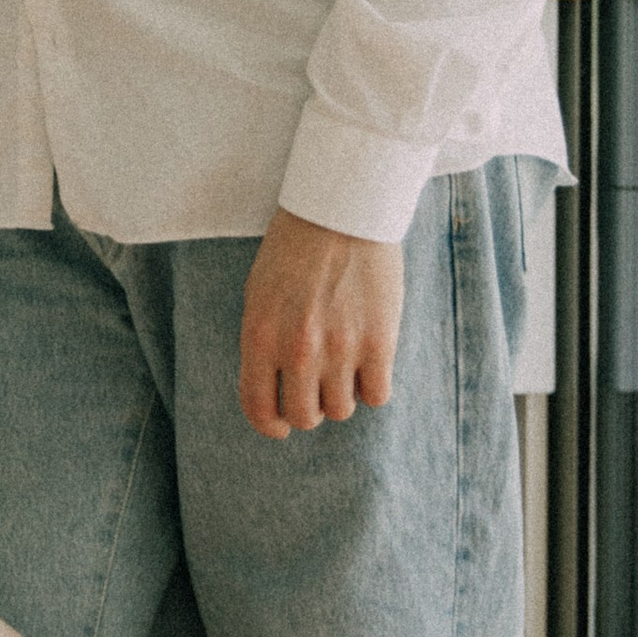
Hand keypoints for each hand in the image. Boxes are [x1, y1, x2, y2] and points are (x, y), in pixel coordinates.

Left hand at [239, 209, 403, 437]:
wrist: (340, 211)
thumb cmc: (294, 250)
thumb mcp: (260, 295)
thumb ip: (263, 343)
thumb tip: (274, 390)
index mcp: (260, 336)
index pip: (258, 408)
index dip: (270, 425)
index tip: (280, 425)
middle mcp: (297, 350)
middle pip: (304, 417)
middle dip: (310, 409)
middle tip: (317, 388)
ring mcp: (340, 349)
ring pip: (342, 410)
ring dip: (341, 395)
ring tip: (344, 365)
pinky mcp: (379, 343)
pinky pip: (377, 395)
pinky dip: (373, 386)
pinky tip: (369, 363)